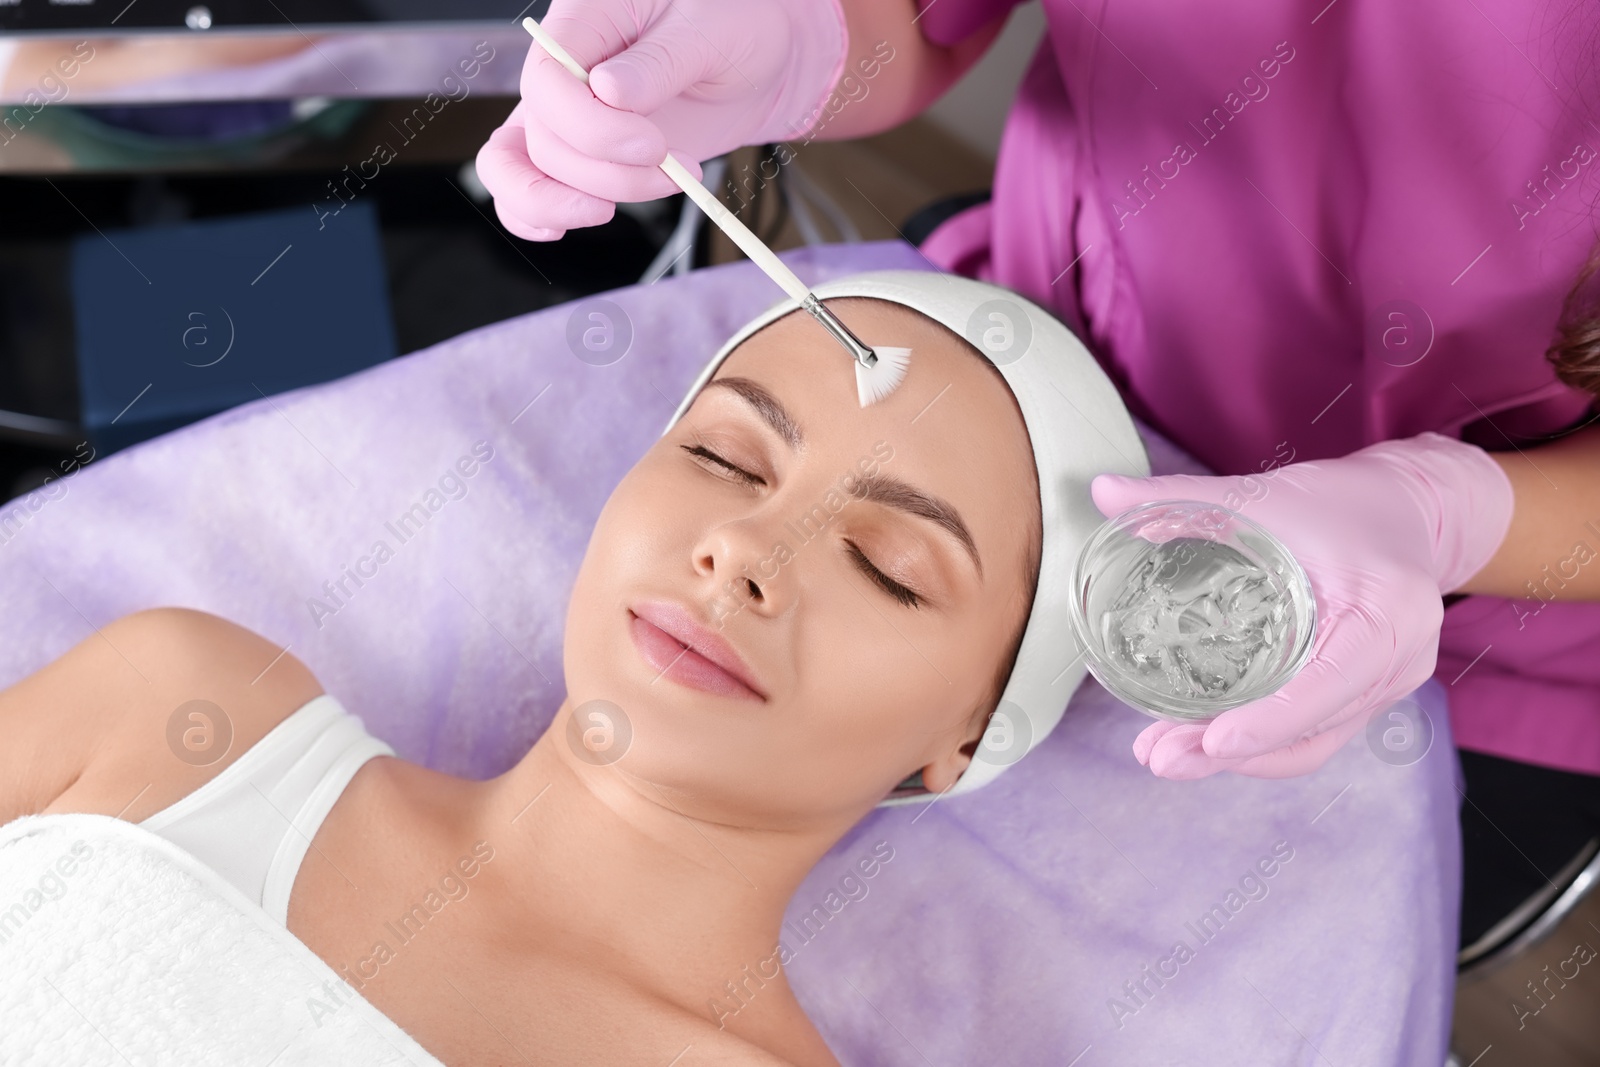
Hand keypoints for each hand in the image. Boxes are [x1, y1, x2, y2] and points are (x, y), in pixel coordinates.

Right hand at [475, 0, 846, 239]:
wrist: (756, 58)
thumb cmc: (735, 25)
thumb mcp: (711, 31)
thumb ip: (659, 61)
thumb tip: (609, 92)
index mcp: (585, 20)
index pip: (547, 81)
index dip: (590, 129)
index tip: (652, 148)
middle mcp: (564, 67)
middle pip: (544, 135)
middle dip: (606, 172)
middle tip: (670, 169)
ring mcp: (569, 112)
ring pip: (532, 168)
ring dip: (588, 198)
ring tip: (659, 186)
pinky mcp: (584, 150)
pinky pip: (529, 185)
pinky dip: (537, 214)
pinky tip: (561, 228)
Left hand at [1089, 432, 1514, 778]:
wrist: (1409, 510)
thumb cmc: (1339, 501)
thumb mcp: (1263, 496)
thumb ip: (1181, 499)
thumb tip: (1099, 491)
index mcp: (1386, 610)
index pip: (1327, 684)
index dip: (1270, 721)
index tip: (1213, 742)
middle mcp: (1398, 658)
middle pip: (1311, 728)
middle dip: (1233, 752)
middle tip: (1158, 756)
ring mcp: (1389, 683)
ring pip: (1311, 743)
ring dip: (1240, 759)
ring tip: (1165, 754)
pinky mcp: (1369, 693)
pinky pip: (1316, 733)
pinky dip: (1262, 743)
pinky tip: (1203, 741)